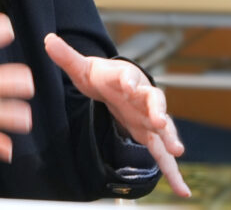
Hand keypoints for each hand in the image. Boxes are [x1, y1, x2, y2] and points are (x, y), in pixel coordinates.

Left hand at [44, 33, 190, 197]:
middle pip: (154, 101)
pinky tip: (182, 190)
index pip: (128, 77)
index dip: (128, 80)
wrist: (118, 84)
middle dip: (158, 111)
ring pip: (163, 127)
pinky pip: (163, 154)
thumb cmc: (103, 76)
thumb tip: (48, 40)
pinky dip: (173, 172)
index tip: (128, 84)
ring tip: (177, 150)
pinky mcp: (149, 134)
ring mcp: (149, 117)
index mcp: (126, 78)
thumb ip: (68, 56)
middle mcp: (142, 97)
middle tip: (160, 120)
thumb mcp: (83, 67)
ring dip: (170, 138)